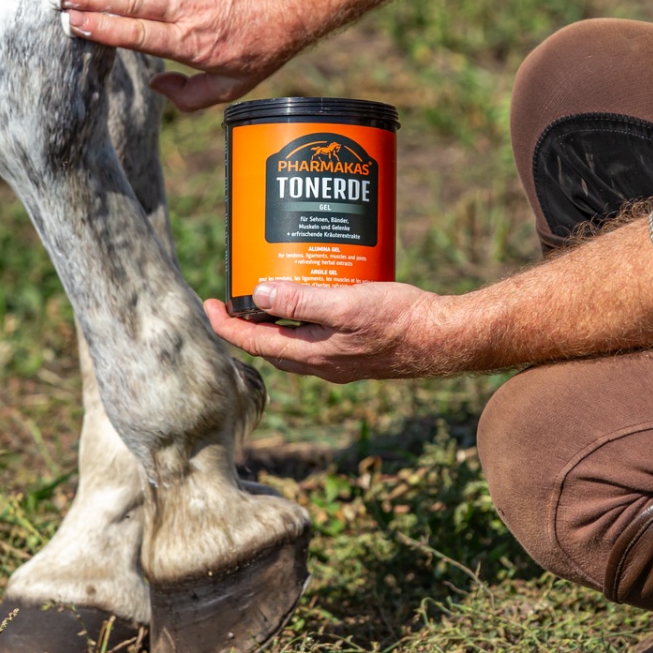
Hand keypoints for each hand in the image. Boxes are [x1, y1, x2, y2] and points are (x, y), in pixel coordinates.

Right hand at [55, 0, 311, 110]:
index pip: (136, 35)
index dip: (102, 28)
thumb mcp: (232, 88)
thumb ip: (190, 97)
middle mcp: (187, 10)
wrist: (296, 2)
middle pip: (128, 3)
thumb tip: (155, 84)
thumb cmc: (263, 48)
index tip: (72, 23)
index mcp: (191, 44)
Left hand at [205, 281, 457, 382]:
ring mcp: (338, 358)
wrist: (443, 338)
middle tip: (234, 296)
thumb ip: (303, 301)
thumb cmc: (399, 321)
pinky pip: (316, 335)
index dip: (226, 325)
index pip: (254, 343)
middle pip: (268, 345)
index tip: (209, 305)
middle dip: (246, 324)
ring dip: (274, 319)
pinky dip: (303, 317)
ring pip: (292, 341)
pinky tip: (313, 294)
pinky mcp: (355, 349)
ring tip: (267, 289)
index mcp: (313, 354)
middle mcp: (321, 362)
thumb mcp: (346, 305)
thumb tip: (258, 294)